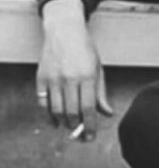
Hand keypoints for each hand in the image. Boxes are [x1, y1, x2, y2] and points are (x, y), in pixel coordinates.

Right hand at [37, 0, 112, 139]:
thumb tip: (108, 113)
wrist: (64, 31)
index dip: (90, 126)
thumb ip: (101, 93)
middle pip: (72, 113)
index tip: (91, 137)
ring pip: (56, 110)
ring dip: (62, 122)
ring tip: (68, 125)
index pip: (89, 109)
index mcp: (88, 76)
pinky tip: (55, 117)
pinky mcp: (41, 77)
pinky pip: (43, 102)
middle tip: (79, 134)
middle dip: (76, 128)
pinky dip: (48, 113)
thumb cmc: (84, 49)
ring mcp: (54, 78)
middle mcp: (70, 78)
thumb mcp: (98, 68)